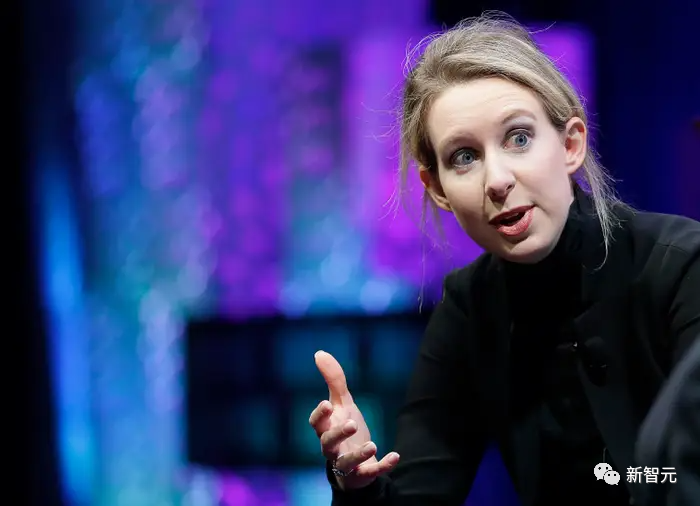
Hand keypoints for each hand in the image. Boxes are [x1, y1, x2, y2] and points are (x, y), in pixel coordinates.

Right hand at [309, 350, 399, 489]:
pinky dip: (382, 466)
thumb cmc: (345, 428)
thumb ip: (333, 380)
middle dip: (338, 433)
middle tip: (353, 423)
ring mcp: (346, 463)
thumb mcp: (342, 403)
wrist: (356, 462)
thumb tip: (319, 353)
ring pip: (346, 462)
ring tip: (372, 445)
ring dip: (358, 454)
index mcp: (326, 428)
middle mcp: (332, 447)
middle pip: (328, 443)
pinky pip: (370, 473)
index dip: (319, 415)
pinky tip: (395, 456)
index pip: (316, 423)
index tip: (327, 404)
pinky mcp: (362, 475)